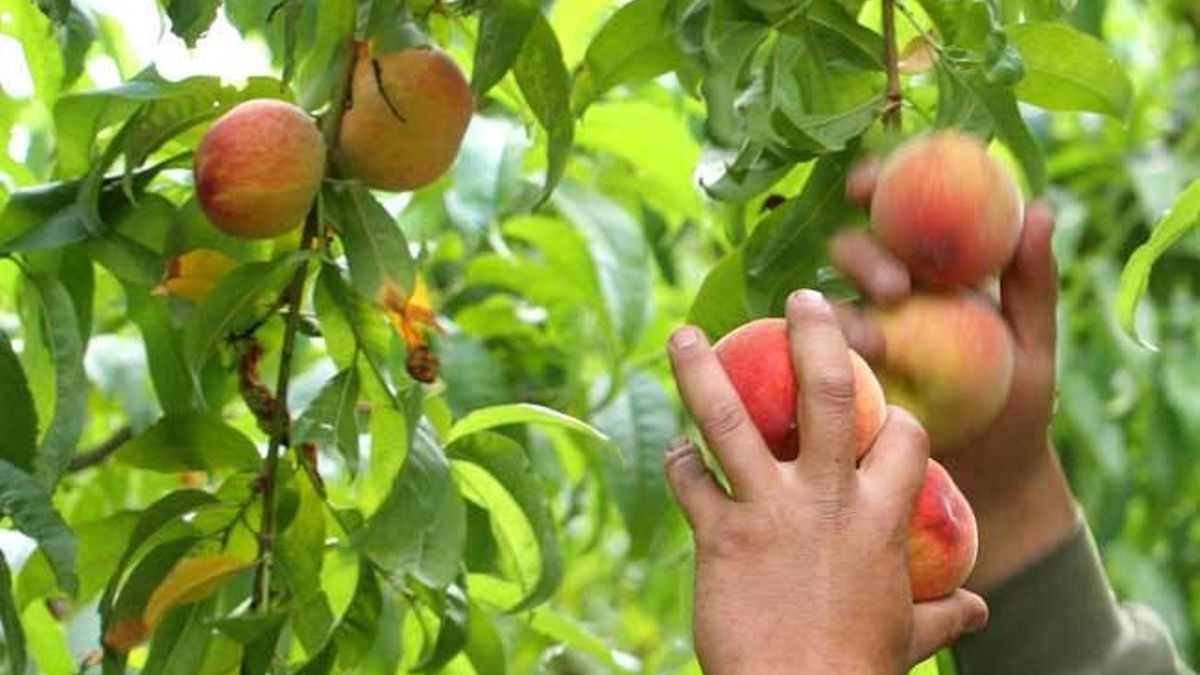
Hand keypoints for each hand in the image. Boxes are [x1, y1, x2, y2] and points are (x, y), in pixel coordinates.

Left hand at [665, 290, 986, 674]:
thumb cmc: (859, 671)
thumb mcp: (910, 638)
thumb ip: (942, 615)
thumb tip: (980, 611)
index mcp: (884, 517)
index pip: (906, 436)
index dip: (900, 416)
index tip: (886, 405)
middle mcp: (829, 498)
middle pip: (830, 394)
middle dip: (817, 336)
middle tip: (802, 297)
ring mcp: (770, 511)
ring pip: (732, 420)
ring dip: (702, 372)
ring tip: (682, 333)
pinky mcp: (720, 536)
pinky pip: (691, 484)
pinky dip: (678, 464)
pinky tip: (672, 452)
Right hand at [832, 162, 1077, 590]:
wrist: (992, 479)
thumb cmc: (1017, 403)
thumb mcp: (1034, 343)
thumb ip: (1032, 281)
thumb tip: (1041, 209)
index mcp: (928, 269)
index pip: (893, 210)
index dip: (873, 184)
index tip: (866, 185)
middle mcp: (883, 296)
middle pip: (851, 250)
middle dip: (862, 256)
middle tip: (896, 289)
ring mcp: (855, 339)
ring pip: (827, 304)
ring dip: (842, 314)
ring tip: (876, 346)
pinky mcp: (835, 383)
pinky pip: (813, 362)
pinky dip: (816, 358)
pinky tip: (832, 369)